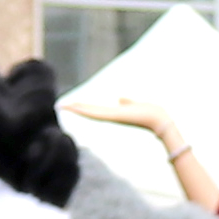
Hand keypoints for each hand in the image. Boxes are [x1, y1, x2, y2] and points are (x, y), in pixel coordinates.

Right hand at [60, 96, 180, 145]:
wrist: (159, 120)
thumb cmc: (150, 113)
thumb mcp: (135, 104)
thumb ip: (126, 102)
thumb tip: (120, 99)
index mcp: (114, 113)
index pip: (95, 110)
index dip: (83, 107)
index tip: (71, 105)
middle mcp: (110, 116)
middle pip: (89, 111)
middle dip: (74, 108)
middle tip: (60, 106)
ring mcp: (111, 117)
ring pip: (89, 112)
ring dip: (74, 108)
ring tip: (61, 106)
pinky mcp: (113, 116)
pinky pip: (95, 112)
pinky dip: (84, 110)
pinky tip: (73, 107)